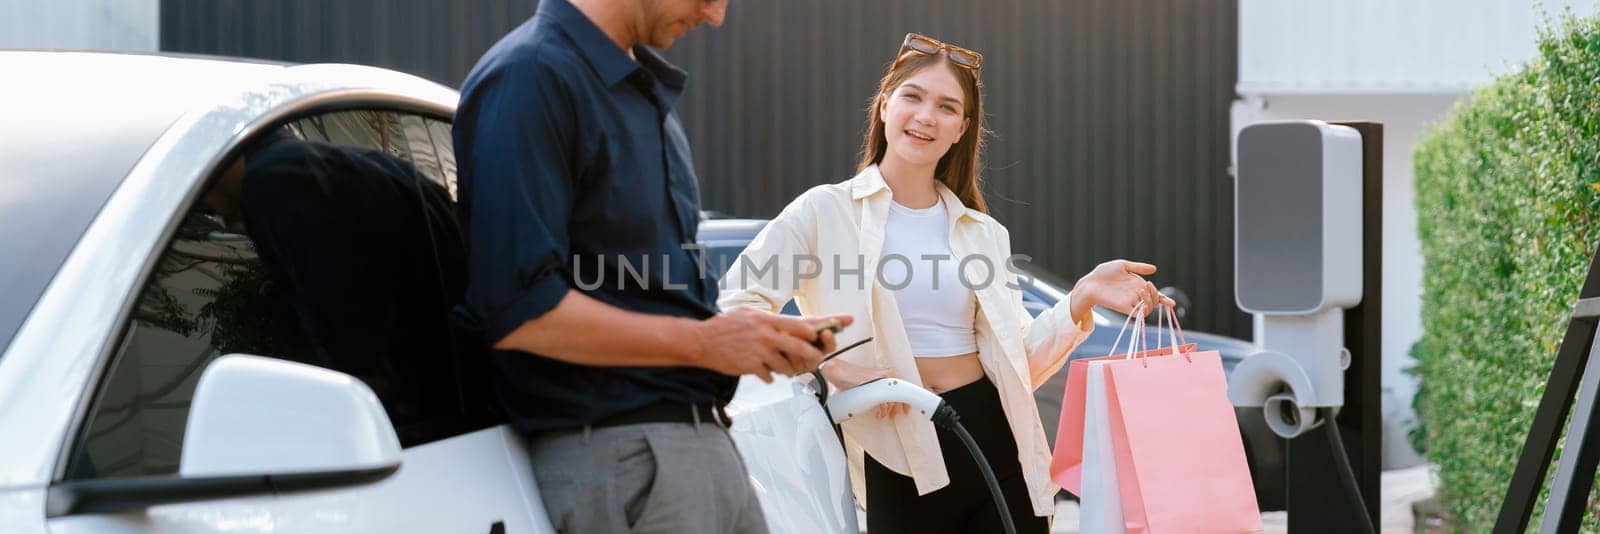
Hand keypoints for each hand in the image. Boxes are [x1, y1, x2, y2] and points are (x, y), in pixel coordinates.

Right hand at [692, 309, 852, 381]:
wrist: (701, 341)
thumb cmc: (725, 327)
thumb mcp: (749, 315)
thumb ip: (770, 321)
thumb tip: (790, 327)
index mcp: (769, 320)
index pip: (803, 323)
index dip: (824, 325)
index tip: (839, 324)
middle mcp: (768, 334)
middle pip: (802, 347)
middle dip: (812, 356)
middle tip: (814, 359)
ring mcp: (761, 351)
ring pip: (788, 365)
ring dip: (788, 369)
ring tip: (779, 366)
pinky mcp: (752, 366)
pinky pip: (771, 376)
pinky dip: (770, 376)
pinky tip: (762, 372)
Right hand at [819, 359, 909, 419]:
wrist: (838, 371)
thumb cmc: (849, 378)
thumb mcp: (867, 384)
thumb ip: (875, 391)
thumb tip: (880, 402)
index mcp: (884, 374)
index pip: (901, 387)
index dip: (905, 401)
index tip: (905, 409)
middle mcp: (885, 375)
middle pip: (899, 395)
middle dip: (898, 408)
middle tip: (894, 415)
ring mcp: (880, 380)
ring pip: (892, 399)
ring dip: (888, 411)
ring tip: (882, 415)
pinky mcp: (874, 386)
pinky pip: (884, 401)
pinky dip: (882, 410)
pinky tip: (879, 414)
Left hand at [1071, 259, 1175, 321]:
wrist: (1091, 282)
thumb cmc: (1104, 273)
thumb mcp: (1123, 266)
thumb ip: (1139, 267)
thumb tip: (1154, 269)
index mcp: (1138, 286)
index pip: (1155, 295)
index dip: (1164, 300)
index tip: (1171, 303)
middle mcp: (1136, 295)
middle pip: (1154, 301)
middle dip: (1156, 295)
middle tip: (1147, 284)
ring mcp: (1131, 302)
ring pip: (1149, 308)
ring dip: (1150, 301)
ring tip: (1141, 289)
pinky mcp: (1124, 308)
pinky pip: (1139, 314)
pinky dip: (1144, 311)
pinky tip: (1142, 302)